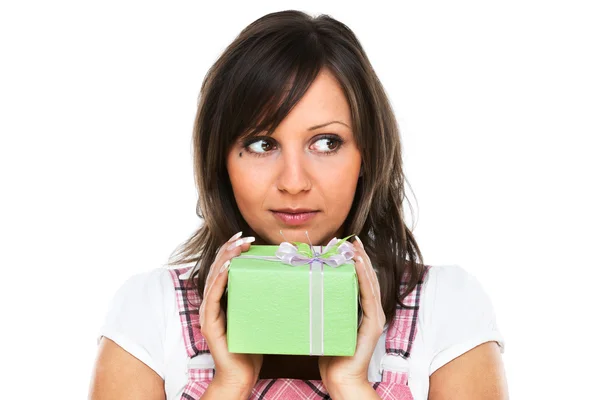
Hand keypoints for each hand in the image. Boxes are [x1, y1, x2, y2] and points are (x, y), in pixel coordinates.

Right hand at [199, 232, 262, 392]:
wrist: (241, 376)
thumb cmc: (252, 347)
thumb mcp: (259, 316)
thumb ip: (264, 299)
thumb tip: (286, 280)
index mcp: (223, 298)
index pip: (225, 268)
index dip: (233, 250)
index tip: (246, 237)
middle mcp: (213, 302)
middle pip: (218, 267)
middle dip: (230, 248)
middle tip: (244, 236)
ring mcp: (209, 311)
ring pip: (214, 277)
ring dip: (225, 258)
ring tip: (238, 245)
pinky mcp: (209, 322)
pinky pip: (213, 296)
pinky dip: (219, 279)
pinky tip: (228, 268)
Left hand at [319, 236, 384, 395]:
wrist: (340, 380)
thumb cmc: (330, 354)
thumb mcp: (324, 324)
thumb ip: (322, 308)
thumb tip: (304, 290)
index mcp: (361, 311)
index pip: (360, 281)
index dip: (355, 262)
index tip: (346, 245)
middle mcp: (371, 311)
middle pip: (367, 278)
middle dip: (360, 257)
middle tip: (352, 240)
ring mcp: (374, 317)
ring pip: (370, 283)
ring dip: (363, 263)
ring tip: (355, 247)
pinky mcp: (373, 325)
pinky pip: (369, 296)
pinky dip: (364, 278)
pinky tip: (358, 265)